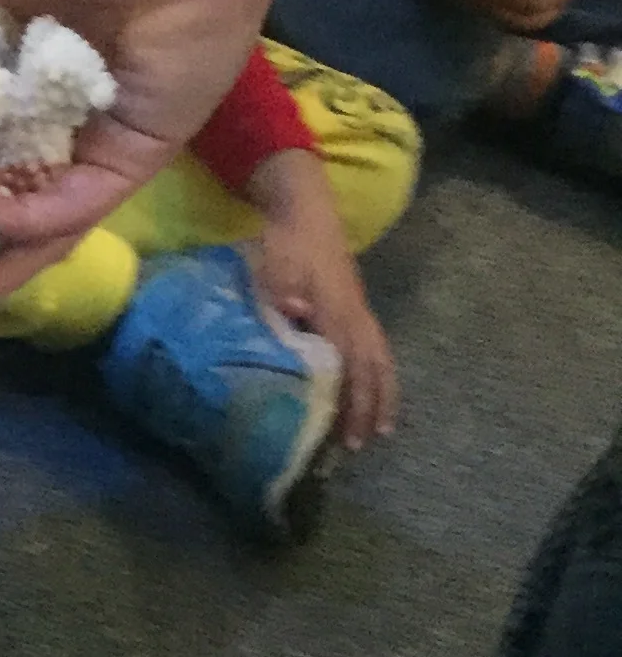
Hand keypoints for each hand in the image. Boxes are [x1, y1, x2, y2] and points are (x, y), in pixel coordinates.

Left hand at [244, 156, 399, 449]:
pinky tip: (376, 396)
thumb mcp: (274, 261)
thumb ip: (280, 286)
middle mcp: (356, 316)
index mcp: (336, 311)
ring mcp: (361, 312)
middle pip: (372, 369)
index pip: (349, 366)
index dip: (352, 401)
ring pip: (381, 361)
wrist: (306, 212)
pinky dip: (380, 376)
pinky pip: (377, 350)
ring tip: (380, 430)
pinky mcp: (359, 309)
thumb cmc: (285, 242)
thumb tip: (293, 307)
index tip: (348, 435)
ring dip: (381, 396)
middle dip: (369, 407)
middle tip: (362, 444)